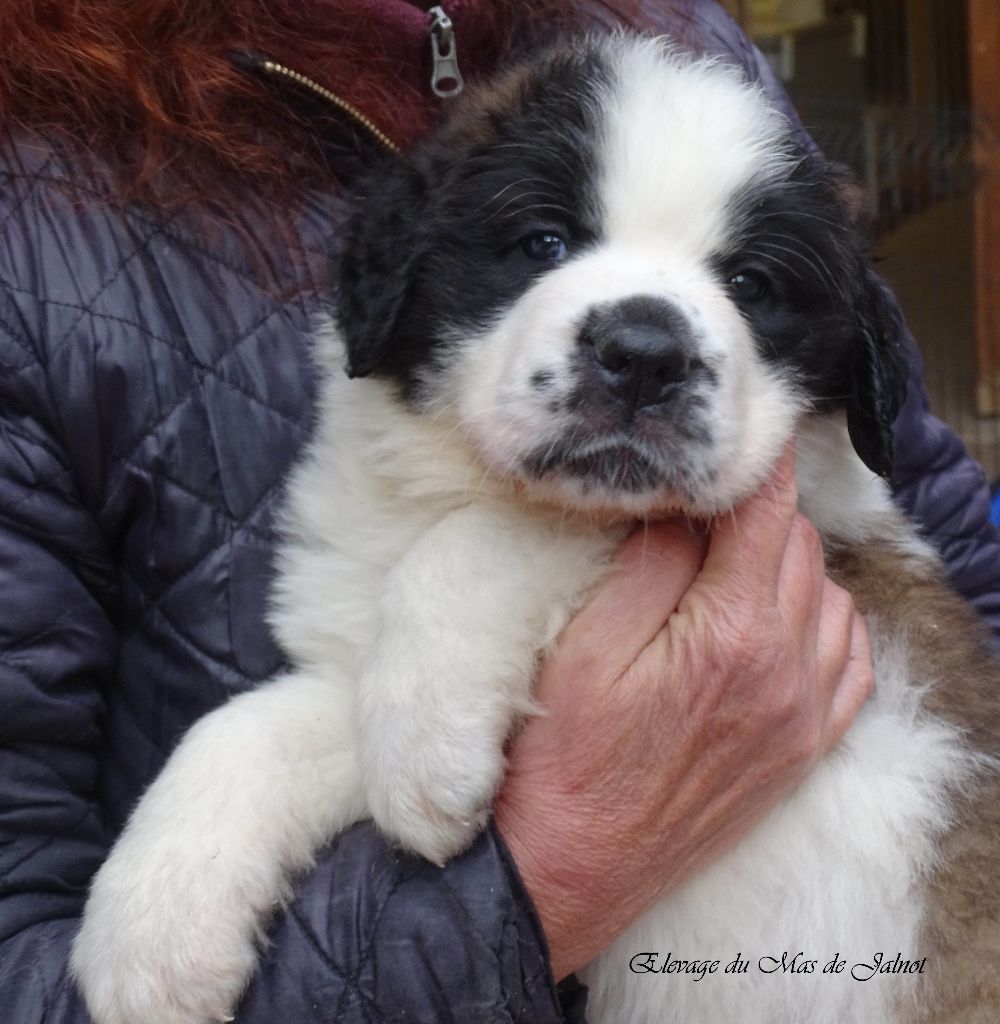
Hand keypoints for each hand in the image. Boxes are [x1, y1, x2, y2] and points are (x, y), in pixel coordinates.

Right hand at [494, 448, 873, 980]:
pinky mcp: (803, 750)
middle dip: (757, 512)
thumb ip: (651, 564)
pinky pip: (850, 662)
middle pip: (799, 548)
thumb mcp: (588, 646)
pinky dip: (825, 621)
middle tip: (702, 506)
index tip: (745, 435)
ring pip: (831, 596)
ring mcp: (804, 717)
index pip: (765, 515)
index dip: (756, 464)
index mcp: (732, 637)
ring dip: (789, 563)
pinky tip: (780, 618)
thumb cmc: (565, 758)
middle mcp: (787, 673)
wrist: (573, 868)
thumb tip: (686, 507)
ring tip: (728, 563)